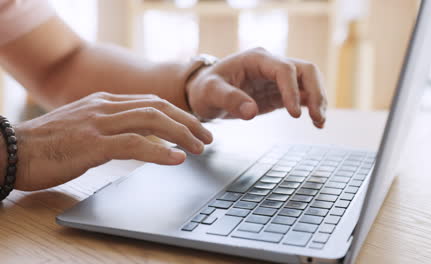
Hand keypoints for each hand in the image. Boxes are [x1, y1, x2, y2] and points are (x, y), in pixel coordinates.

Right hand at [12, 92, 212, 190]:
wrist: (11, 150)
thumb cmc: (48, 144)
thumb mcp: (85, 127)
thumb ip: (111, 126)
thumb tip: (139, 138)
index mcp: (105, 101)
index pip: (152, 101)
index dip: (179, 113)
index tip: (195, 126)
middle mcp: (105, 106)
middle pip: (158, 107)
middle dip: (188, 121)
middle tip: (208, 136)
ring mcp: (99, 123)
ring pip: (151, 121)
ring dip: (181, 134)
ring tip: (200, 148)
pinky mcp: (92, 143)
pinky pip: (134, 144)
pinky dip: (159, 151)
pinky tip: (177, 158)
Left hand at [186, 47, 327, 127]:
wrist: (205, 93)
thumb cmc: (206, 88)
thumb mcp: (210, 92)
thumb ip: (229, 99)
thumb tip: (251, 112)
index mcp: (256, 59)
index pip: (284, 69)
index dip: (292, 90)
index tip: (294, 113)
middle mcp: (271, 65)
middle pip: (305, 70)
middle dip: (315, 92)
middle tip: (317, 117)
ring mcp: (277, 78)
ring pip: (309, 82)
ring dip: (318, 100)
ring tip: (319, 122)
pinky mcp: (279, 93)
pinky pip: (302, 96)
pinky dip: (312, 107)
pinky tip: (317, 122)